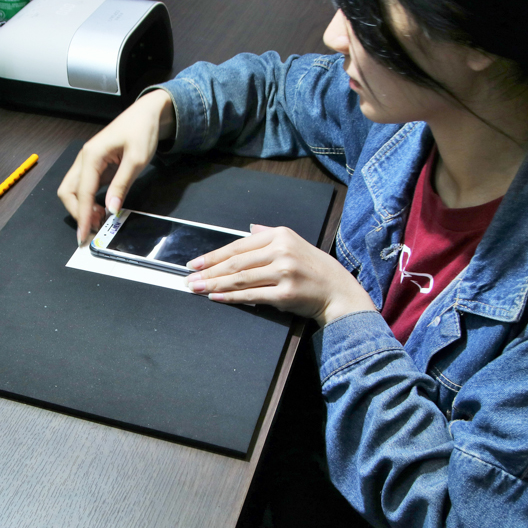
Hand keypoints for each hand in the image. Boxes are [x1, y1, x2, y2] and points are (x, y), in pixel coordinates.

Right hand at [58, 90, 175, 244]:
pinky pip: (85, 187)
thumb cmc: (142, 132)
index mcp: (92, 156)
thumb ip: (122, 185)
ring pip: (73, 190)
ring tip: (101, 219)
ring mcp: (88, 162)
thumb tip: (111, 211)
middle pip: (68, 192)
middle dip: (78, 212)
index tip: (84, 236)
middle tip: (96, 227)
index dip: (83, 216)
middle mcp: (84, 159)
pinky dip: (89, 201)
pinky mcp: (95, 166)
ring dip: (82, 208)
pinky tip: (102, 209)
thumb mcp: (136, 160)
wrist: (147, 114)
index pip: (83, 193)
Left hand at [185, 225, 375, 325]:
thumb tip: (248, 230)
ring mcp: (284, 272)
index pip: (238, 245)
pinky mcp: (286, 293)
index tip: (196, 263)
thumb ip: (269, 235)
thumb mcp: (295, 243)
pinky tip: (217, 297)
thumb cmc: (314, 269)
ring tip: (197, 288)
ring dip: (214, 285)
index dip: (214, 255)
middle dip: (208, 272)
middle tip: (189, 278)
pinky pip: (251, 295)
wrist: (338, 291)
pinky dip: (231, 297)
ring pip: (240, 279)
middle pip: (236, 262)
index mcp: (280, 235)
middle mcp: (281, 251)